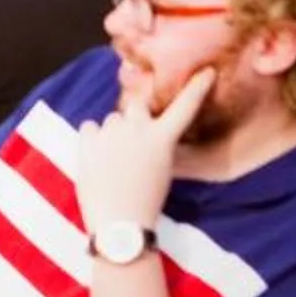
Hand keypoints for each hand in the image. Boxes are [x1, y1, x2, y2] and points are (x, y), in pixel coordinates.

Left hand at [73, 69, 213, 236]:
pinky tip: (95, 159)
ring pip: (112, 119)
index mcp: (162, 139)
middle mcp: (138, 128)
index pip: (184, 107)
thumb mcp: (161, 171)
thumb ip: (154, 146)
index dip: (196, 87)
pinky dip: (91, 139)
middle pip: (137, 104)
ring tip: (112, 161)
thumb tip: (143, 133)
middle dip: (135, 115)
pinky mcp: (88, 138)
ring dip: (113, 132)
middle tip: (132, 140)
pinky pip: (89, 127)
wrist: (119, 226)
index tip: (207, 70)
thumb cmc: (145, 204)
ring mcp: (112, 131)